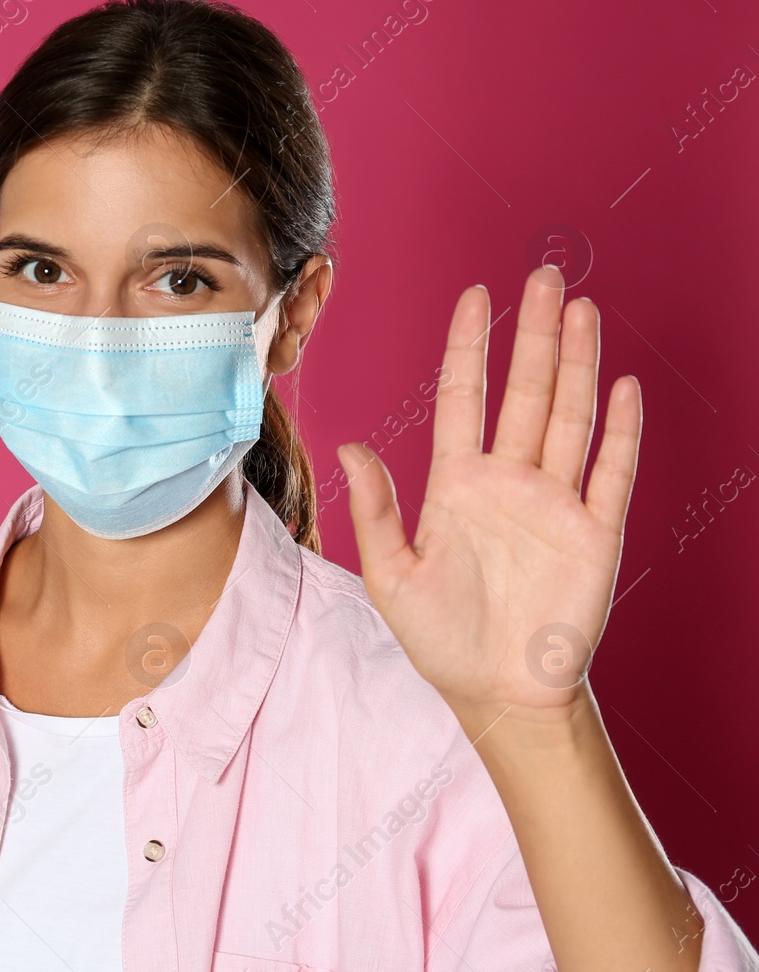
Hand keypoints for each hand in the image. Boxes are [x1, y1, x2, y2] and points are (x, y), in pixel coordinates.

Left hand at [338, 267, 642, 730]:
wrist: (498, 693)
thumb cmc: (440, 639)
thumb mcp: (391, 575)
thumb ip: (376, 509)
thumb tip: (351, 447)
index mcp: (457, 486)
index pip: (463, 398)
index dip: (469, 347)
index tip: (474, 296)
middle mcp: (508, 482)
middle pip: (523, 391)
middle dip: (531, 334)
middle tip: (541, 277)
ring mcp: (555, 502)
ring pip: (568, 416)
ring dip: (575, 363)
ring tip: (579, 309)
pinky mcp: (594, 532)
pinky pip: (611, 471)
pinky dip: (620, 430)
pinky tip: (620, 385)